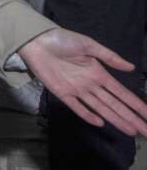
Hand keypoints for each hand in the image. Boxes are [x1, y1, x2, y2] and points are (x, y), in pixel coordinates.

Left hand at [19, 28, 146, 136]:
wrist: (36, 41)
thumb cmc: (62, 40)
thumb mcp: (88, 44)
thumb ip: (109, 57)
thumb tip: (132, 67)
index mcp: (98, 73)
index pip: (121, 92)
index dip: (135, 104)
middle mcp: (90, 84)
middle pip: (114, 104)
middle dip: (131, 117)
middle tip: (146, 131)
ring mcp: (77, 90)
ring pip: (100, 108)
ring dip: (115, 119)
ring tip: (131, 130)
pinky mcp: (62, 93)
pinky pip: (77, 107)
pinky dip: (87, 115)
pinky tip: (100, 123)